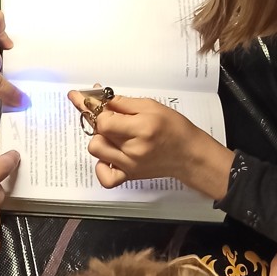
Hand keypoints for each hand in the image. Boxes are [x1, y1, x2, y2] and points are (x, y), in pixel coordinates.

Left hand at [69, 92, 235, 199]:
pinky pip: (105, 177)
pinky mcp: (129, 176)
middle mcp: (133, 149)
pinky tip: (109, 156)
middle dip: (99, 122)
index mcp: (140, 128)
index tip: (87, 99)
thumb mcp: (151, 106)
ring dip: (100, 140)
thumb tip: (98, 98)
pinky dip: (101, 166)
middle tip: (111, 118)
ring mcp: (129, 165)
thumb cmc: (174, 128)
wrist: (189, 154)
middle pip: (97, 134)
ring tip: (114, 135)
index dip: (94, 108)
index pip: (103, 120)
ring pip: (96, 151)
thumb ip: (122, 103)